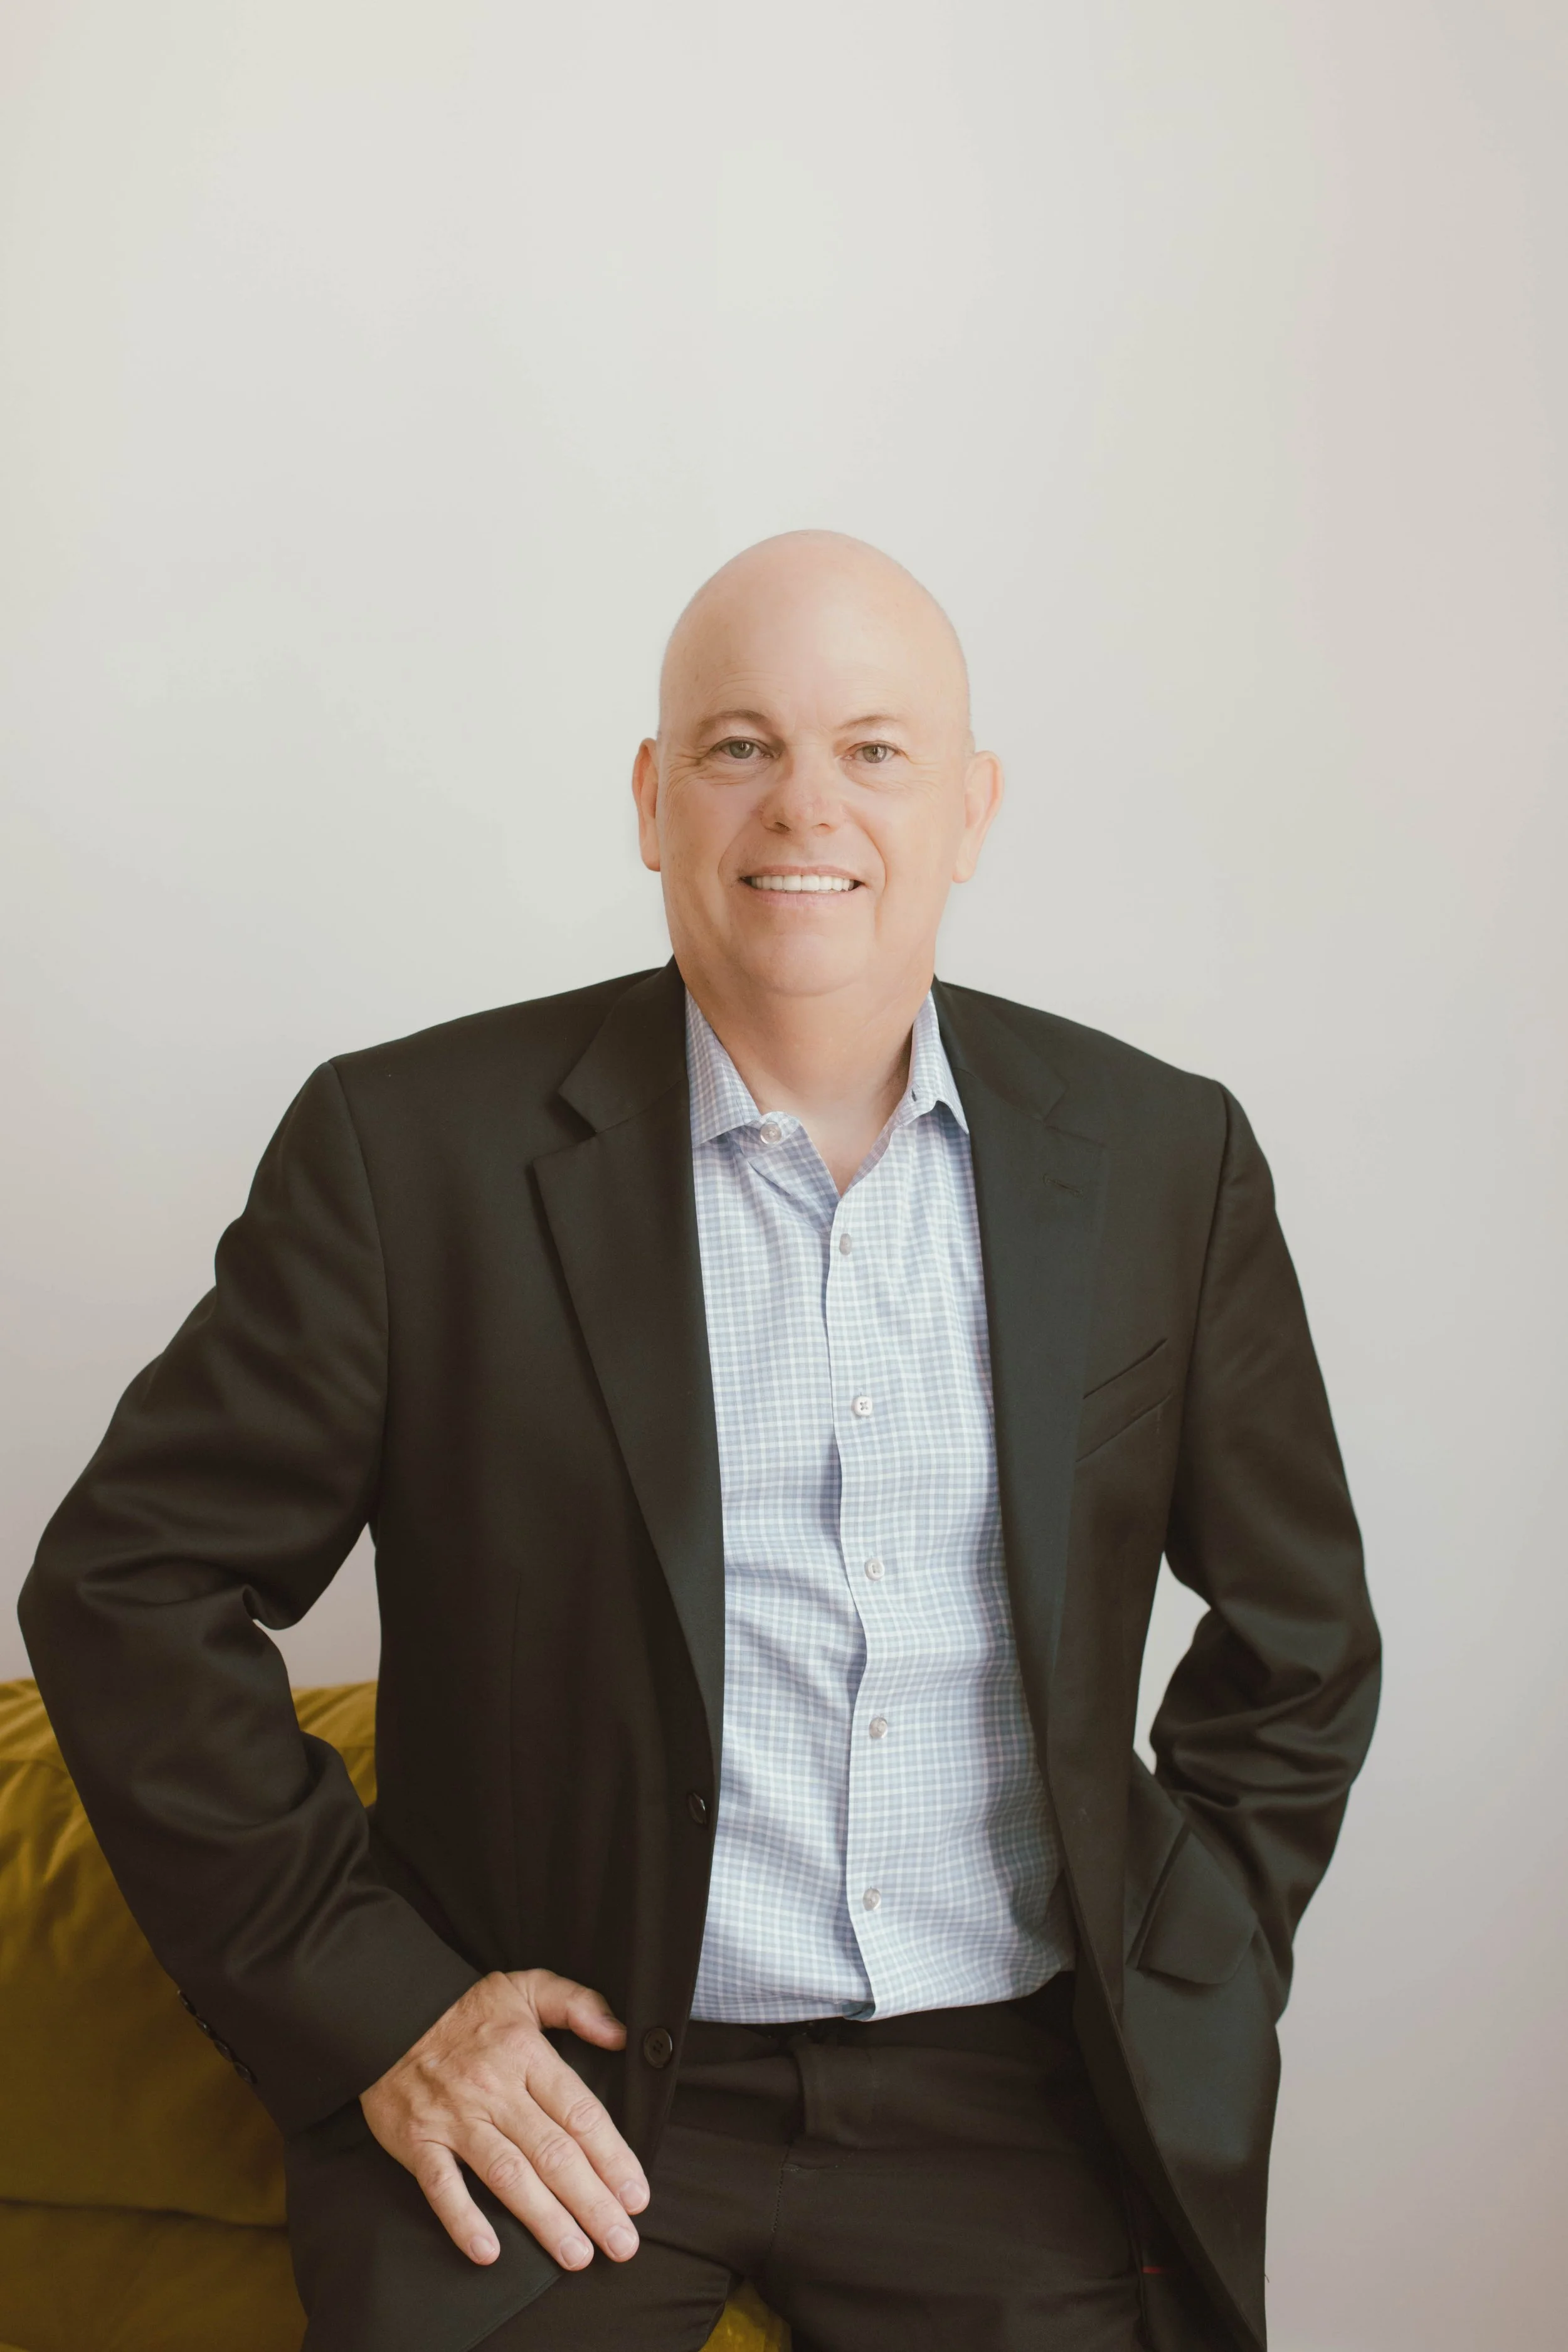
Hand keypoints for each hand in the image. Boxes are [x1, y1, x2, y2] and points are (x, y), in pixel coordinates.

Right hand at [360, 1968, 649, 2270]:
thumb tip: (620, 2034)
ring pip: (508, 2175)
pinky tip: (489, 2251)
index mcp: (526, 2055)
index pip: (579, 2113)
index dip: (613, 2157)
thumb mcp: (526, 1987)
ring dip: (545, 2219)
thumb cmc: (466, 2009)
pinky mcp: (418, 2140)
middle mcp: (495, 2090)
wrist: (387, 2011)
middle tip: (622, 2241)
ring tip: (577, 2254)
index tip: (637, 2195)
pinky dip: (463, 2219)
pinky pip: (442, 2186)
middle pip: (553, 2153)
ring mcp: (455, 2118)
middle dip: (592, 2202)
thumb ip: (577, 2004)